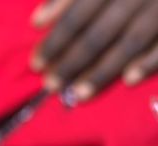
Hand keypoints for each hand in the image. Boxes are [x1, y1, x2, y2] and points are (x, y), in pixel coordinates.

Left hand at [32, 0, 157, 99]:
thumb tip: (38, 21)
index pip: (78, 14)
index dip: (55, 41)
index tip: (36, 64)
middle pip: (100, 32)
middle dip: (73, 61)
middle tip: (51, 85)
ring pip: (130, 41)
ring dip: (103, 71)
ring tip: (78, 94)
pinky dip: (149, 61)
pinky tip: (128, 80)